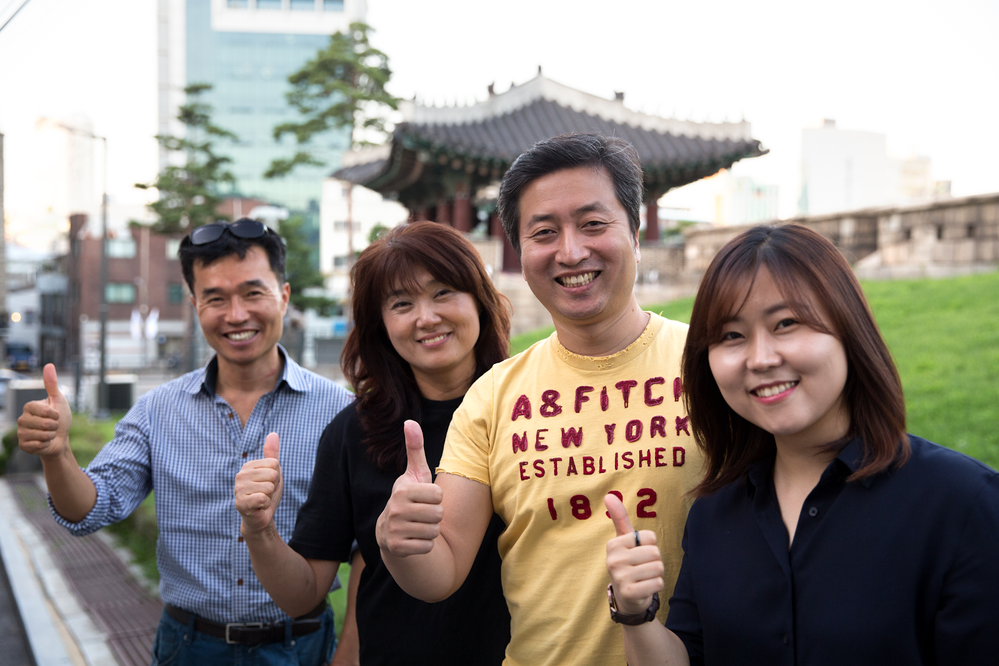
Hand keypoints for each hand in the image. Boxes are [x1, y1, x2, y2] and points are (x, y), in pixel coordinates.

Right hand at [17, 363, 71, 458]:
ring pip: (42, 435)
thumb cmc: (60, 418)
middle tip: (53, 426)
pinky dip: (46, 444)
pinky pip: (37, 445)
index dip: (55, 414)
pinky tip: (44, 442)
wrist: (61, 439)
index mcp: (29, 407)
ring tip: (49, 434)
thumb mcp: (58, 400)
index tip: (56, 414)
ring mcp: (21, 433)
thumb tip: (49, 365)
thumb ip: (52, 384)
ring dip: (51, 435)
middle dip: (55, 426)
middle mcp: (22, 419)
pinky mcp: (23, 445)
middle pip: (44, 424)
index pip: (44, 410)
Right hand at [235, 432, 282, 536]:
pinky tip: (258, 507)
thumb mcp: (273, 472)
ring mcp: (238, 489)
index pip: (274, 463)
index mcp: (249, 465)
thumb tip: (273, 433)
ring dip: (269, 496)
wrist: (261, 517)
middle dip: (274, 486)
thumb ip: (272, 454)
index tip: (269, 483)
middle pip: (273, 474)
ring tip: (262, 500)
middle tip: (266, 493)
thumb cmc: (267, 493)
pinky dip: (265, 505)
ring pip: (269, 487)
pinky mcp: (240, 503)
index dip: (277, 476)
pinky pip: (263, 498)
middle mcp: (241, 475)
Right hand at [375, 420, 443, 556]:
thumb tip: (410, 420)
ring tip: (418, 524)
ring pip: (434, 530)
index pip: (438, 494)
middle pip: (438, 514)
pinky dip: (425, 544)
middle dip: (435, 515)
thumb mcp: (413, 473)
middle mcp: (395, 510)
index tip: (424, 498)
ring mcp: (394, 530)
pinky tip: (414, 538)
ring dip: (431, 529)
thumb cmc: (409, 497)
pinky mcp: (397, 548)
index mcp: (402, 490)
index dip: (435, 497)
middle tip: (422, 513)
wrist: (389, 531)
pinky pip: (428, 546)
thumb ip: (415, 448)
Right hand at [605, 493, 664, 615]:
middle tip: (643, 568)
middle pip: (655, 553)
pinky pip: (658, 583)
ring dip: (656, 574)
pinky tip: (645, 588)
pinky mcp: (629, 593)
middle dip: (655, 561)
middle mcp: (613, 559)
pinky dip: (656, 586)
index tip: (639, 554)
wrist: (626, 597)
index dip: (650, 546)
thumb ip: (619, 518)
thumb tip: (609, 495)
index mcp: (614, 544)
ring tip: (644, 578)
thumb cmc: (628, 563)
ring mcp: (619, 577)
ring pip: (658, 568)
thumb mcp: (624, 541)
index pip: (650, 537)